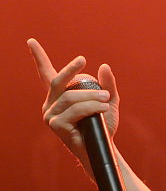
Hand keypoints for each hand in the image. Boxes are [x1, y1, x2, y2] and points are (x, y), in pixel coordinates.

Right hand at [27, 38, 119, 172]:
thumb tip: (104, 66)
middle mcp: (51, 104)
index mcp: (60, 96)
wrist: (104, 148)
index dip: (39, 58)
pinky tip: (103, 109)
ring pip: (70, 97)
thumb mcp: (109, 102)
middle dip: (70, 69)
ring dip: (91, 97)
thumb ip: (107, 85)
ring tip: (107, 100)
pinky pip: (74, 111)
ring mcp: (51, 115)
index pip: (46, 74)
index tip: (31, 41)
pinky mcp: (57, 125)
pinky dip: (91, 107)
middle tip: (83, 60)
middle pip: (58, 81)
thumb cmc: (103, 126)